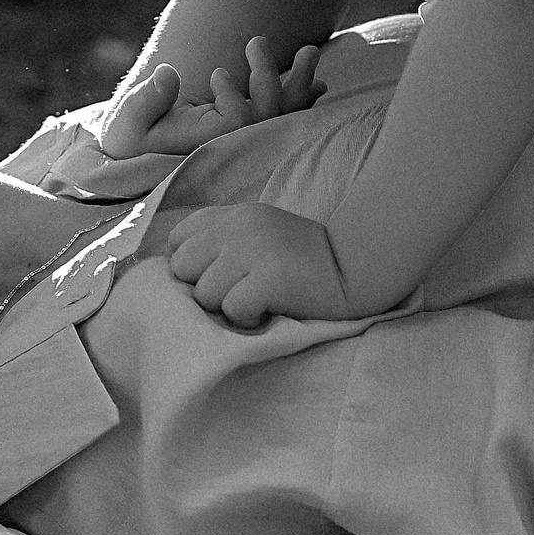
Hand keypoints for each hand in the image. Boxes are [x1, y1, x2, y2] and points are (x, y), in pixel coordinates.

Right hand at [98, 37, 322, 159]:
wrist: (140, 152)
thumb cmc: (133, 138)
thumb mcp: (130, 122)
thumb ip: (148, 100)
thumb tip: (169, 73)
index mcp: (206, 145)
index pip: (238, 124)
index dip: (236, 99)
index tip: (216, 73)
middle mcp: (233, 145)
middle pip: (268, 117)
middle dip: (270, 79)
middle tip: (255, 41)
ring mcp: (246, 139)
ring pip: (284, 117)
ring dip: (300, 84)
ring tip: (310, 51)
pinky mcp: (252, 128)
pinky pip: (286, 117)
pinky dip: (302, 98)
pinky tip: (318, 82)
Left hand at [166, 202, 350, 325]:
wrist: (355, 266)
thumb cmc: (304, 259)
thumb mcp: (258, 233)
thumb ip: (222, 240)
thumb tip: (178, 270)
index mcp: (232, 215)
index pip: (177, 239)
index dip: (192, 266)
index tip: (217, 276)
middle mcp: (237, 227)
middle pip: (182, 268)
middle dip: (205, 288)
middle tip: (238, 292)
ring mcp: (252, 251)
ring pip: (205, 294)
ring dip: (228, 307)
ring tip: (258, 300)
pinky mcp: (269, 278)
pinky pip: (232, 310)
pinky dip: (248, 319)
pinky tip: (269, 310)